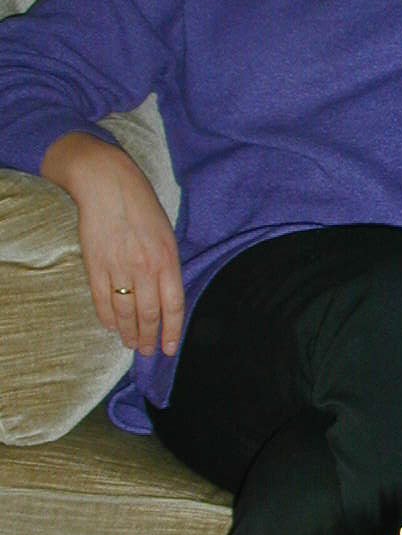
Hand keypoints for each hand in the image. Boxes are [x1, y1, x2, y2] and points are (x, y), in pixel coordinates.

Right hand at [41, 132, 183, 357]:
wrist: (108, 184)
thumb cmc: (142, 206)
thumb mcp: (167, 234)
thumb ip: (168, 265)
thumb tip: (168, 295)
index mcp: (168, 259)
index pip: (173, 306)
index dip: (172, 331)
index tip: (169, 348)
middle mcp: (145, 267)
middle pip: (149, 314)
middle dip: (148, 338)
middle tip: (146, 351)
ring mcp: (118, 267)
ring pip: (125, 311)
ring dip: (128, 332)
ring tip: (130, 344)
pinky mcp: (95, 264)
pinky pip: (101, 299)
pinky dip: (107, 317)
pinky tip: (111, 326)